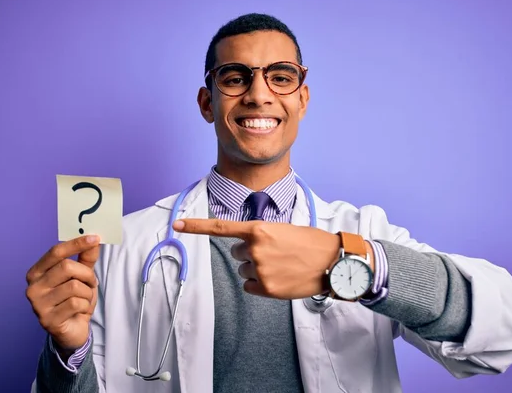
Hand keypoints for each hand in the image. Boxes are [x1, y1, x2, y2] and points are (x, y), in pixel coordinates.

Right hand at [25, 235, 100, 351]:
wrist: (72, 331)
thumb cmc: (74, 300)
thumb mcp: (81, 277)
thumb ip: (86, 258)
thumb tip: (94, 240)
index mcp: (37, 272)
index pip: (55, 252)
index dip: (76, 244)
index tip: (94, 238)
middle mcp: (33, 287)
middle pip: (67, 267)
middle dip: (86, 274)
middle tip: (92, 282)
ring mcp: (37, 304)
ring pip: (74, 286)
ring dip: (87, 293)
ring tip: (84, 299)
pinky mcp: (47, 320)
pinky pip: (75, 304)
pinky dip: (85, 306)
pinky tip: (80, 311)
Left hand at [173, 219, 339, 298]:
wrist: (333, 262)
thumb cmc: (311, 243)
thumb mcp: (284, 230)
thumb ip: (261, 236)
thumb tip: (246, 249)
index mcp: (259, 229)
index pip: (220, 228)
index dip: (196, 226)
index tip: (177, 223)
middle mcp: (255, 249)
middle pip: (237, 252)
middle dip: (251, 252)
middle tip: (276, 252)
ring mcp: (260, 270)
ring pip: (244, 270)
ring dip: (258, 268)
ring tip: (282, 265)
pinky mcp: (267, 288)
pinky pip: (250, 286)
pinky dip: (260, 284)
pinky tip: (279, 278)